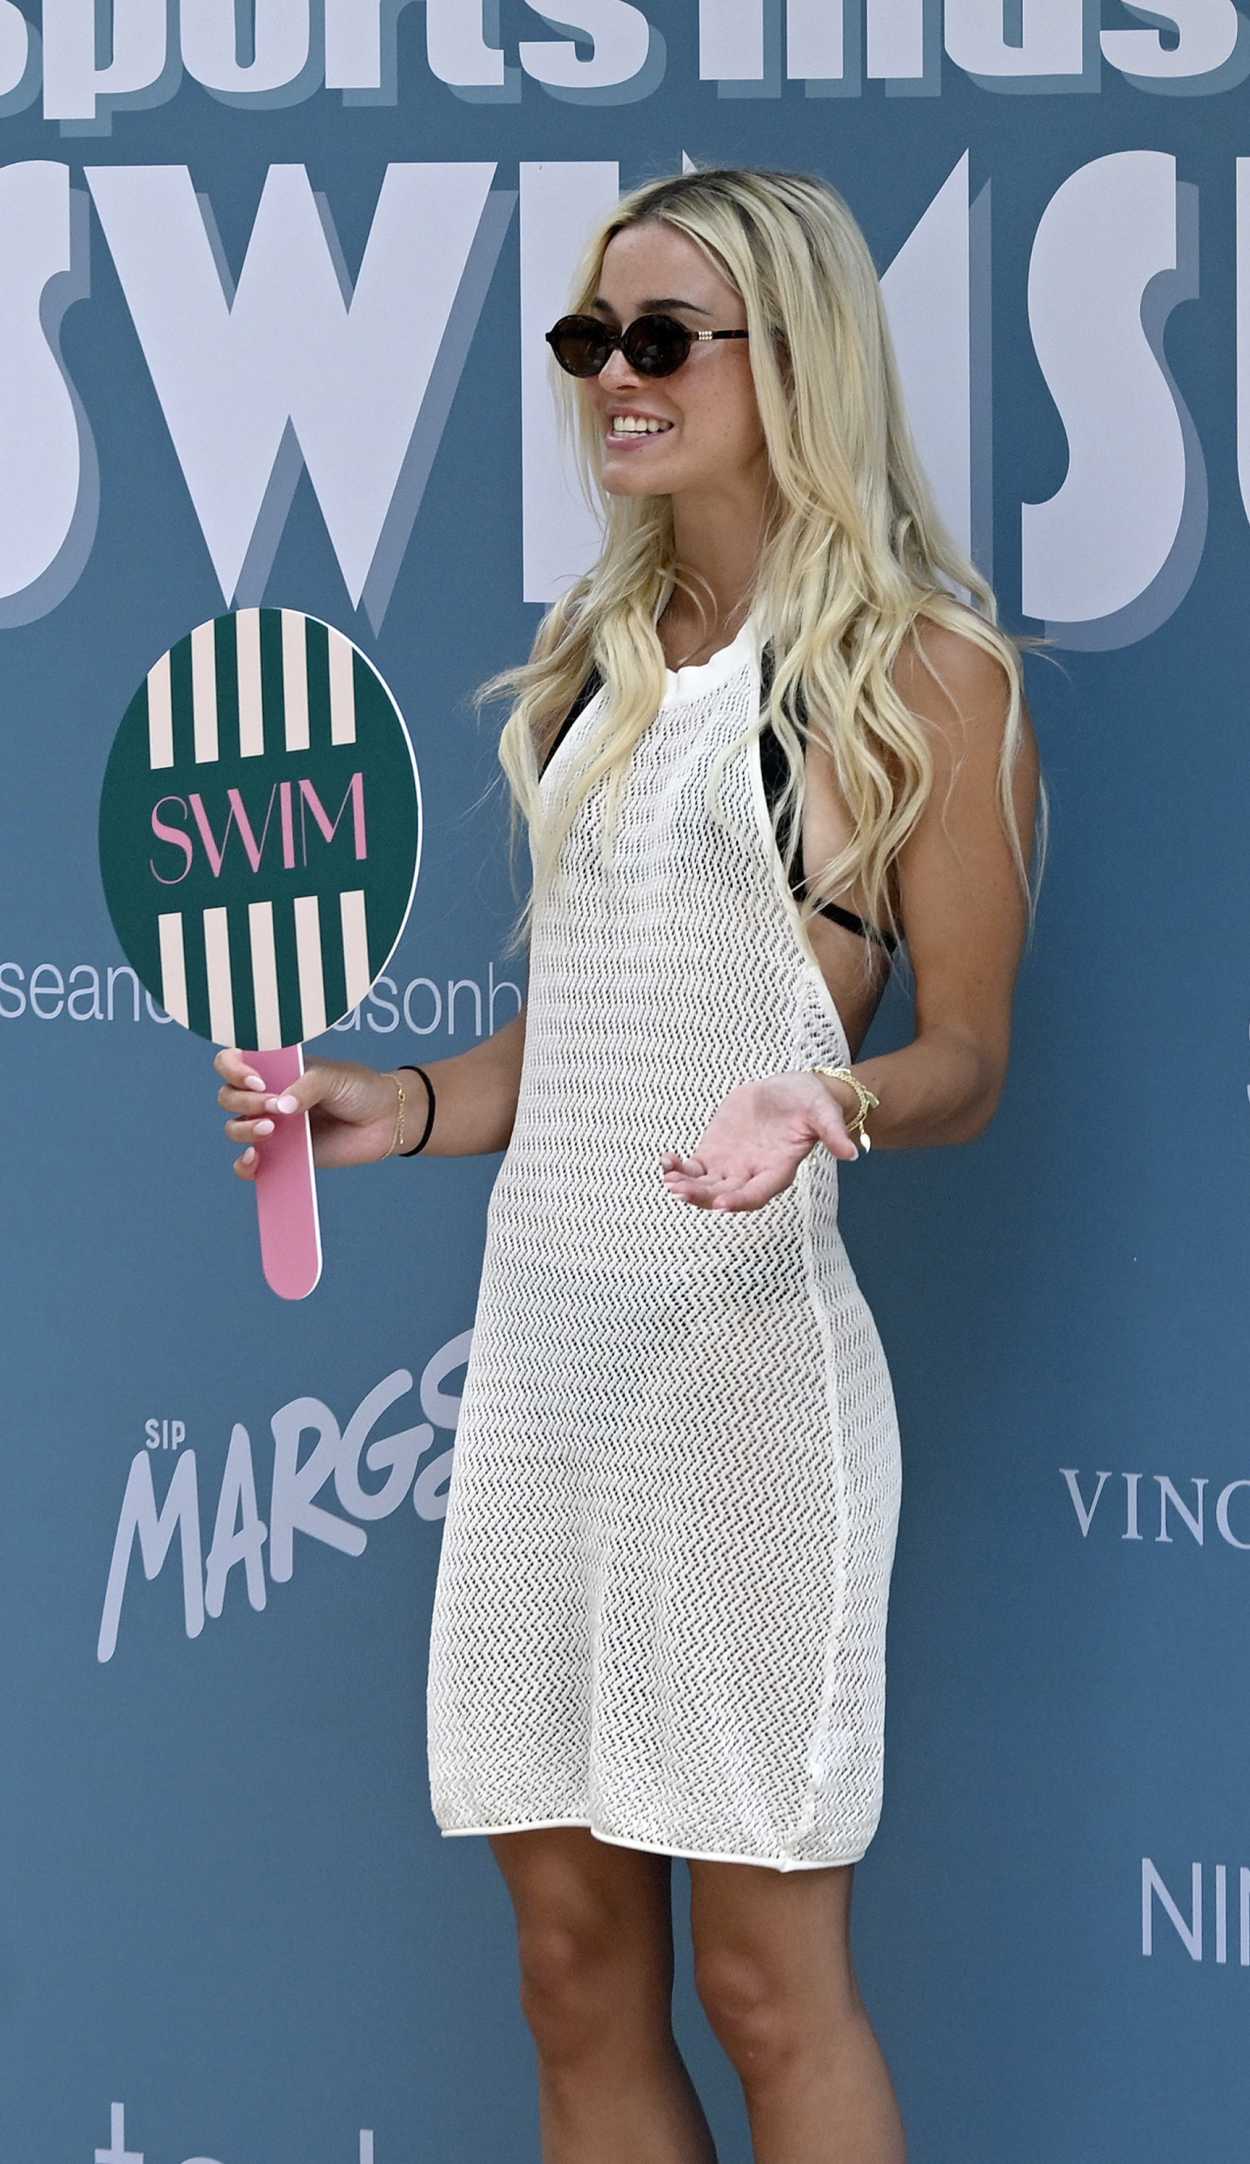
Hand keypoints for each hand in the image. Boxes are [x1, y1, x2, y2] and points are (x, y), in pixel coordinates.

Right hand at [214, 1048, 402, 1180]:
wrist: (385, 1120)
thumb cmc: (359, 1089)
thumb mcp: (333, 1077)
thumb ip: (306, 1087)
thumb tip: (281, 1107)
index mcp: (275, 1069)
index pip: (232, 1062)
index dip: (232, 1068)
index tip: (256, 1081)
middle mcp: (267, 1096)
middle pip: (228, 1097)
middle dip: (244, 1102)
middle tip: (275, 1106)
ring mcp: (272, 1126)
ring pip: (234, 1129)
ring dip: (244, 1129)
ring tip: (273, 1128)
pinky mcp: (282, 1155)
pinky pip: (249, 1164)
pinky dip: (244, 1164)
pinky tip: (255, 1159)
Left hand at [659, 1070, 858, 1211]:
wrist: (791, 1090)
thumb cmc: (811, 1103)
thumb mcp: (824, 1112)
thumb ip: (834, 1133)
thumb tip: (853, 1153)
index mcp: (778, 1171)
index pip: (758, 1193)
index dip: (740, 1200)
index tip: (721, 1202)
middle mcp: (752, 1175)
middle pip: (724, 1195)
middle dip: (701, 1196)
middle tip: (678, 1190)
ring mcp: (731, 1166)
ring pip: (704, 1185)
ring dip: (685, 1186)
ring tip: (668, 1178)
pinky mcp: (715, 1152)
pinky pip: (693, 1167)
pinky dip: (678, 1167)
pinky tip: (666, 1162)